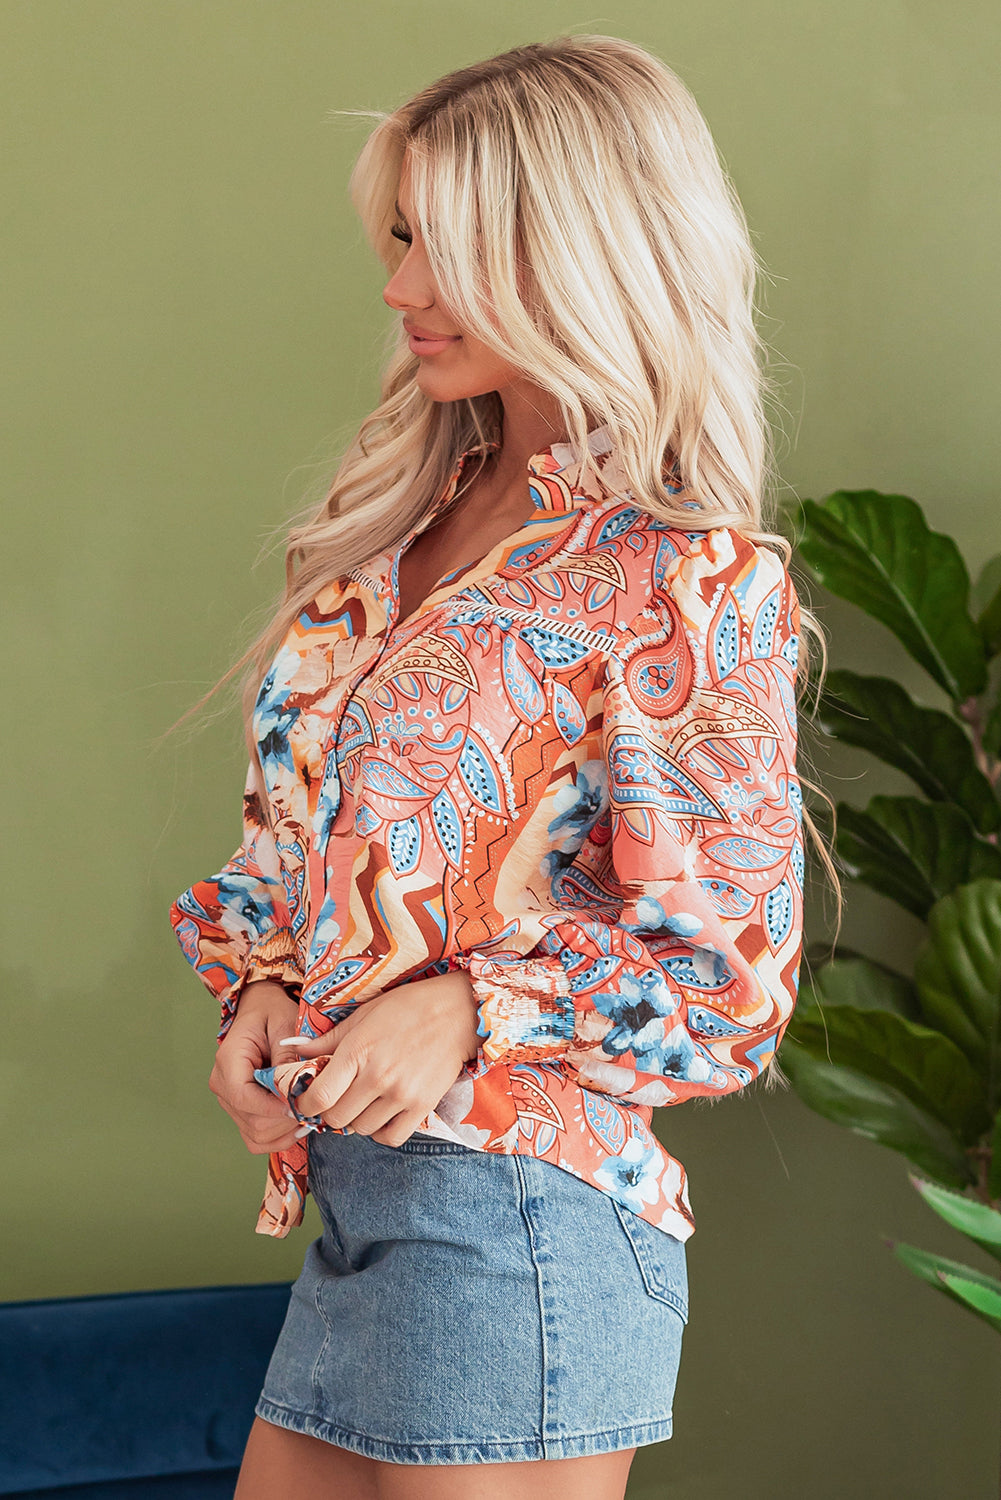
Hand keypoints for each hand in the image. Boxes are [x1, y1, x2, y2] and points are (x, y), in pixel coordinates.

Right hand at [209, 980, 302, 1153]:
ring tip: (309, 1117)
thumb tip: (295, 1087)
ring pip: (256, 1136)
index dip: (275, 1108)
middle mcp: (222, 1085)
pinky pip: (256, 1138)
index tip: (302, 1106)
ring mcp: (229, 1101)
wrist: (261, 1010)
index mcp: (228, 1061)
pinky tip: (298, 1124)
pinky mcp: (241, 1111)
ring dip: (285, 1132)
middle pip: (253, 1123)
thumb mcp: (284, 1023)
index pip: (244, 1097)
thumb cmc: (272, 1012)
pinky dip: (279, 1137)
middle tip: (315, 1109)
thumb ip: (287, 1054)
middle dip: (286, 1121)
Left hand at [289, 971, 479, 1147]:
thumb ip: (327, 1039)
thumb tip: (293, 1048)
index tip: (306, 1100)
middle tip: (335, 1100)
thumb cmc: (406, 1008)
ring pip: (361, 1129)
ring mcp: (402, 1094)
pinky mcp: (423, 1106)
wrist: (457, 1012)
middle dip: (329, 1111)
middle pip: (336, 1118)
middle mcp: (378, 1077)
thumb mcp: (362, 1016)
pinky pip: (391, 1137)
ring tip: (361, 1102)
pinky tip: (381, 1115)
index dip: (305, 1104)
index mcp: (358, 1051)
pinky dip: (381, 1132)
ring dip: (355, 1120)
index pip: (318, 1097)